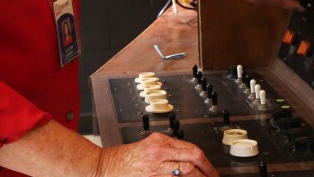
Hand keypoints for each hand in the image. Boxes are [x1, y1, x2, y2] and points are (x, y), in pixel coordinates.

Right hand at [96, 133, 218, 175]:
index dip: (207, 163)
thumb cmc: (122, 160)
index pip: (192, 149)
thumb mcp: (147, 147)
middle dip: (208, 172)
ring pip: (186, 172)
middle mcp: (159, 152)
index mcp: (160, 141)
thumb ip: (167, 151)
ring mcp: (155, 167)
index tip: (212, 171)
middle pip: (193, 159)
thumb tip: (188, 161)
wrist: (101, 167)